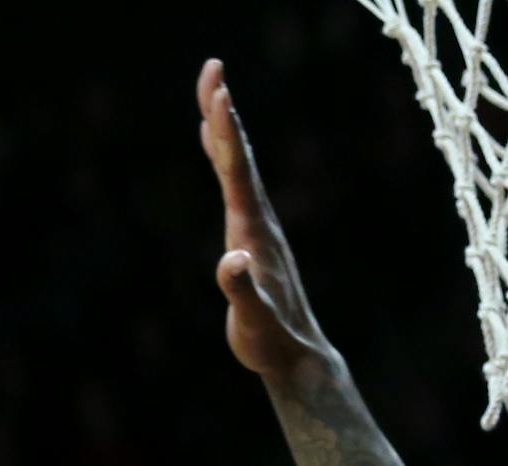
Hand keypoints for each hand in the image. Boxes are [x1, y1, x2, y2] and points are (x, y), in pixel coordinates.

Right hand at [196, 59, 331, 380]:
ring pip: (236, 166)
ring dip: (222, 127)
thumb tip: (232, 261)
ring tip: (211, 90)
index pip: (237, 173)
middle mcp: (258, 219)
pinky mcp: (250, 236)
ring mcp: (256, 225)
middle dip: (222, 112)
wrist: (296, 356)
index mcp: (254, 231)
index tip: (218, 93)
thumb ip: (241, 291)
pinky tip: (211, 143)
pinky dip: (222, 156)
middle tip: (212, 68)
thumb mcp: (253, 321)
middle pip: (238, 156)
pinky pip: (233, 184)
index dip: (225, 133)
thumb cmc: (271, 341)